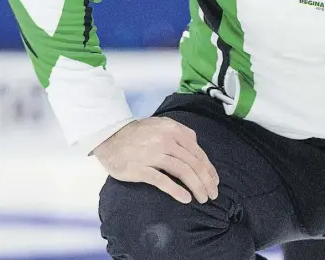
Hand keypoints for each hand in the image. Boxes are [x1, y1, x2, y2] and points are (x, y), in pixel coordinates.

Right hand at [93, 117, 219, 204]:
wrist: (109, 136)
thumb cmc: (139, 133)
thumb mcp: (163, 126)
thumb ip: (181, 135)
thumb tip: (198, 151)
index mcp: (174, 130)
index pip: (198, 152)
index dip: (209, 169)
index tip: (215, 181)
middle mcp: (166, 140)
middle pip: (194, 163)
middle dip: (206, 181)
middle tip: (212, 194)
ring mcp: (152, 154)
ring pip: (183, 171)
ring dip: (196, 187)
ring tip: (202, 198)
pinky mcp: (140, 169)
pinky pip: (162, 181)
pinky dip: (177, 191)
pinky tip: (186, 199)